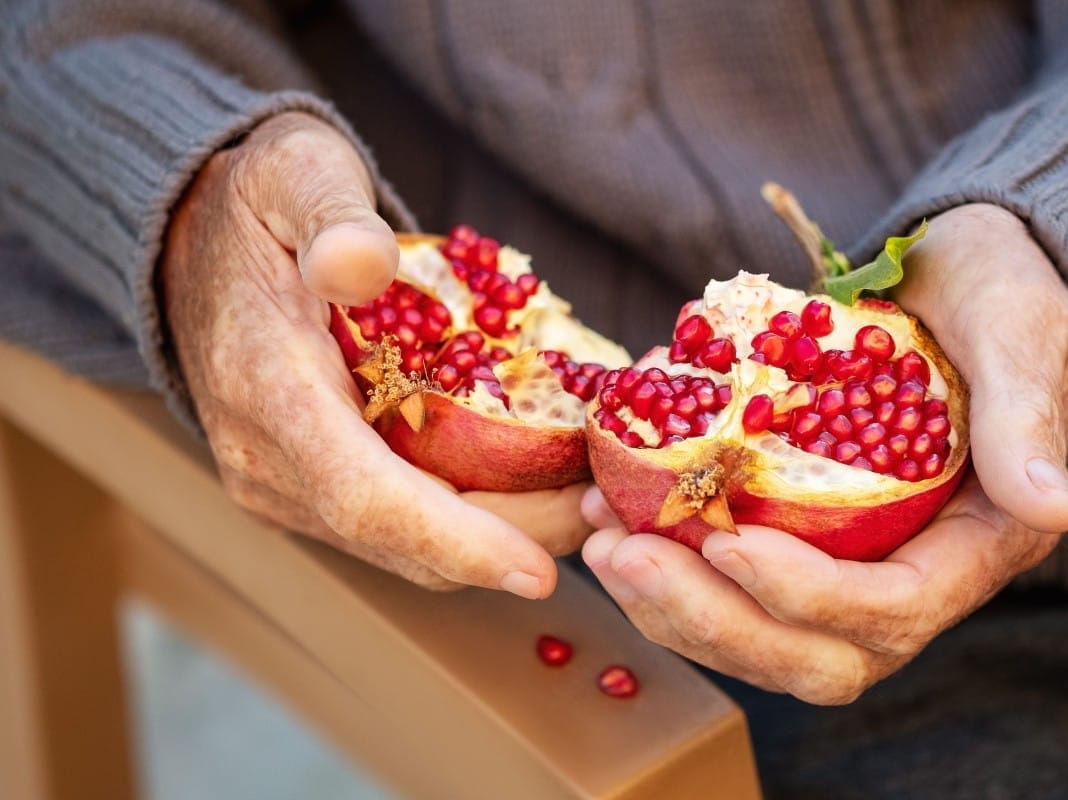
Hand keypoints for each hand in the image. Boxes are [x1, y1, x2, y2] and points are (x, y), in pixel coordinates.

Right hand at [162, 112, 588, 596]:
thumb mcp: (294, 174)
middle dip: (513, 540)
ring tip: (590, 498)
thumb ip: (331, 214)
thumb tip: (363, 263)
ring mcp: (287, 485)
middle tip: (611, 510)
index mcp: (267, 391)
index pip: (365, 496)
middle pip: (404, 538)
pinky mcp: (311, 488)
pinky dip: (474, 518)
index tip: (538, 572)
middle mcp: (270, 463)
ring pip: (408, 545)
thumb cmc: (263, 205)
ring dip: (504, 535)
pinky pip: (402, 524)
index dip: (456, 539)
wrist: (198, 247)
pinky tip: (537, 482)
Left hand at [581, 204, 1067, 701]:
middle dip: (715, 621)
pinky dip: (663, 566)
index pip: (889, 609)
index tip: (731, 544)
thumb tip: (1048, 509)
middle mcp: (905, 576)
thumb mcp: (1018, 329)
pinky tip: (609, 515)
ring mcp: (843, 566)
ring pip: (756, 635)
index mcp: (971, 546)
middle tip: (631, 559)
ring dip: (671, 606)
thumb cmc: (991, 290)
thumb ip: (1026, 415)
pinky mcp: (794, 539)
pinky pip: (724, 587)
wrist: (949, 274)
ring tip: (605, 544)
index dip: (809, 596)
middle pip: (812, 654)